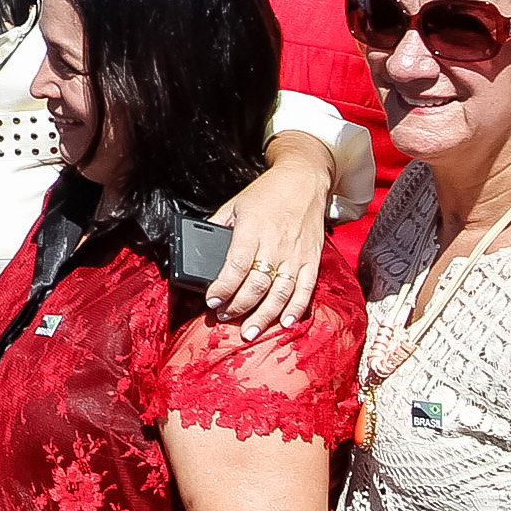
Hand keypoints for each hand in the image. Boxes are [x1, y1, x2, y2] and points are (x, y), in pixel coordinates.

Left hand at [206, 156, 328, 339]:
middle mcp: (276, 244)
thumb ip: (218, 226)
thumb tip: (199, 247)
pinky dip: (296, 308)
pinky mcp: (312, 260)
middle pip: (257, 284)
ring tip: (249, 331)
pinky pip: (305, 289)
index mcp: (253, 229)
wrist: (304, 179)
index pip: (236, 265)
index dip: (223, 287)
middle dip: (238, 306)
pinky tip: (285, 322)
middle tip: (224, 317)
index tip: (212, 300)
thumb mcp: (235, 204)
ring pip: (280, 293)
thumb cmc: (268, 192)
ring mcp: (296, 254)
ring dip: (264, 316)